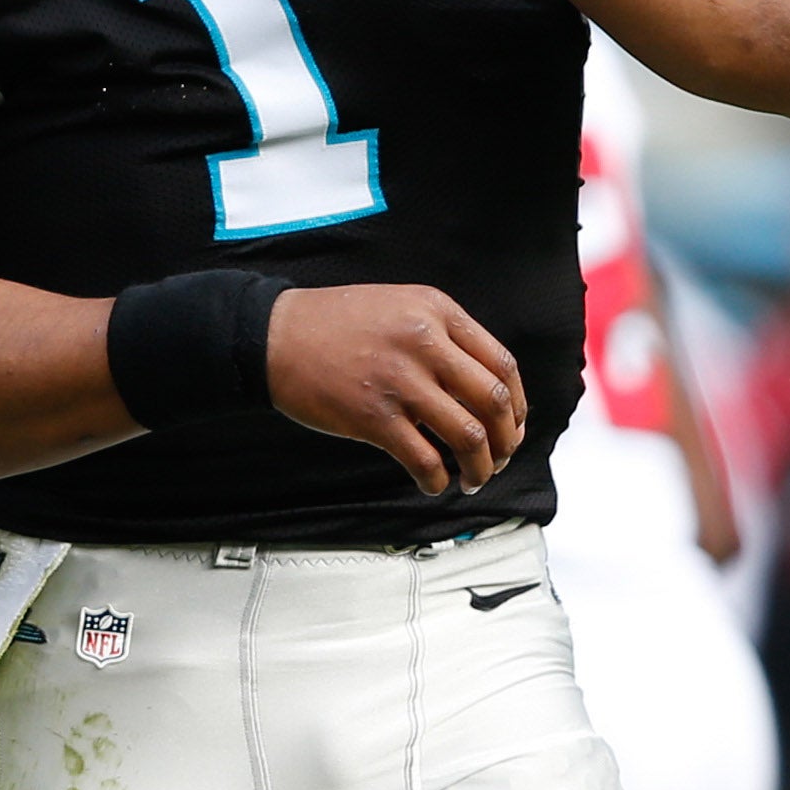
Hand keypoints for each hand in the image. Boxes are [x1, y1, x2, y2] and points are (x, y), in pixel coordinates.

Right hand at [263, 284, 525, 495]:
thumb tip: (482, 389)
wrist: (272, 333)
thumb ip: (441, 336)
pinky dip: (437, 481)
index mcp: (435, 311)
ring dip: (480, 467)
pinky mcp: (373, 416)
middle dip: (506, 440)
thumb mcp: (397, 307)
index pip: (503, 365)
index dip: (518, 405)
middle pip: (494, 402)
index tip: (513, 426)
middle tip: (500, 457)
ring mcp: (399, 380)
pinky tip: (433, 483)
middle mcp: (424, 342)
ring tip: (473, 478)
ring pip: (468, 436)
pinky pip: (424, 460)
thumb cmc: (330, 323)